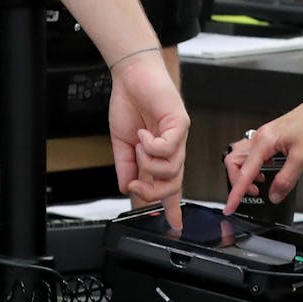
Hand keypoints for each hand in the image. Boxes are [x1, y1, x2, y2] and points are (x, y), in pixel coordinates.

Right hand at [109, 50, 187, 227]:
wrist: (131, 76)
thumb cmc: (129, 103)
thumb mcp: (122, 143)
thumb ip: (125, 166)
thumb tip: (125, 188)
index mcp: (161, 155)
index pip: (169, 186)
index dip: (172, 208)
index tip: (174, 225)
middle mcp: (174, 149)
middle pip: (173, 185)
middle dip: (151, 191)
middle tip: (134, 183)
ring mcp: (179, 137)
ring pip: (171, 170)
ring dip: (148, 163)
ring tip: (139, 145)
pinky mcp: (180, 123)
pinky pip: (168, 148)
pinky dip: (151, 145)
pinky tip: (143, 133)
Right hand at [222, 95, 302, 213]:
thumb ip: (286, 180)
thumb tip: (274, 195)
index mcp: (264, 141)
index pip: (243, 173)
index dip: (236, 193)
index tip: (230, 207)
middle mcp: (259, 137)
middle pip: (234, 162)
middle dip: (239, 181)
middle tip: (254, 192)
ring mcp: (263, 136)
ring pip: (240, 157)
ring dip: (245, 173)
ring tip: (260, 182)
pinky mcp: (268, 137)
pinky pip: (251, 153)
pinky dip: (253, 166)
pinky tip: (266, 169)